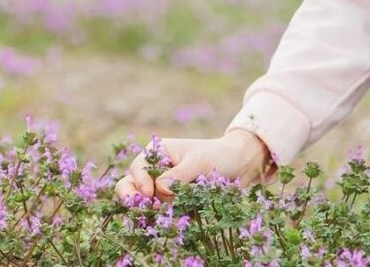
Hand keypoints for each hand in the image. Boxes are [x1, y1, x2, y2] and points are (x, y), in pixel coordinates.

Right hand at [114, 129, 275, 203]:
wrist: (239, 165)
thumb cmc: (219, 156)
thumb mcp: (200, 162)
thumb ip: (179, 175)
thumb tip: (159, 189)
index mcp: (158, 152)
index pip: (137, 168)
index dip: (139, 182)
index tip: (149, 194)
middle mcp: (155, 170)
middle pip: (129, 186)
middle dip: (132, 198)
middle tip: (146, 207)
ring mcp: (161, 188)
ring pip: (143, 203)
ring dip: (152, 208)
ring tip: (167, 210)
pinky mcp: (170, 203)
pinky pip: (158, 213)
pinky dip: (161, 217)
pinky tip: (173, 218)